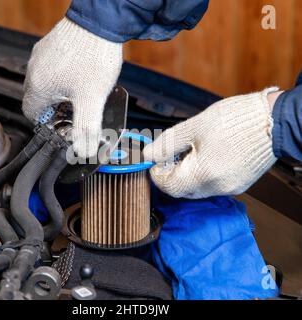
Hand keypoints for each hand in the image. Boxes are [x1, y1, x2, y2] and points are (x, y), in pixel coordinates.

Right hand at [23, 17, 122, 157]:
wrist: (101, 22)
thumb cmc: (93, 57)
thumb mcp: (91, 100)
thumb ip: (87, 128)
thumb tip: (84, 152)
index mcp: (38, 86)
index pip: (32, 115)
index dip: (46, 124)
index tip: (62, 125)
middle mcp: (34, 70)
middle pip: (38, 100)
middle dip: (55, 110)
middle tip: (74, 112)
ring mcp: (41, 55)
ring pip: (45, 83)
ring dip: (60, 93)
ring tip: (80, 94)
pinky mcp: (51, 46)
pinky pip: (51, 68)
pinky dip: (63, 77)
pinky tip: (80, 76)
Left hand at [144, 88, 281, 198]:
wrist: (273, 120)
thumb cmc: (235, 120)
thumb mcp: (193, 127)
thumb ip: (167, 143)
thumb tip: (148, 154)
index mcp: (203, 174)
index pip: (168, 186)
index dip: (157, 172)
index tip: (156, 159)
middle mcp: (217, 188)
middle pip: (182, 189)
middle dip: (172, 172)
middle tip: (174, 152)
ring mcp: (229, 188)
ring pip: (196, 188)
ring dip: (187, 174)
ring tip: (193, 150)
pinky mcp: (239, 185)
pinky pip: (212, 186)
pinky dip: (203, 174)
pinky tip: (208, 156)